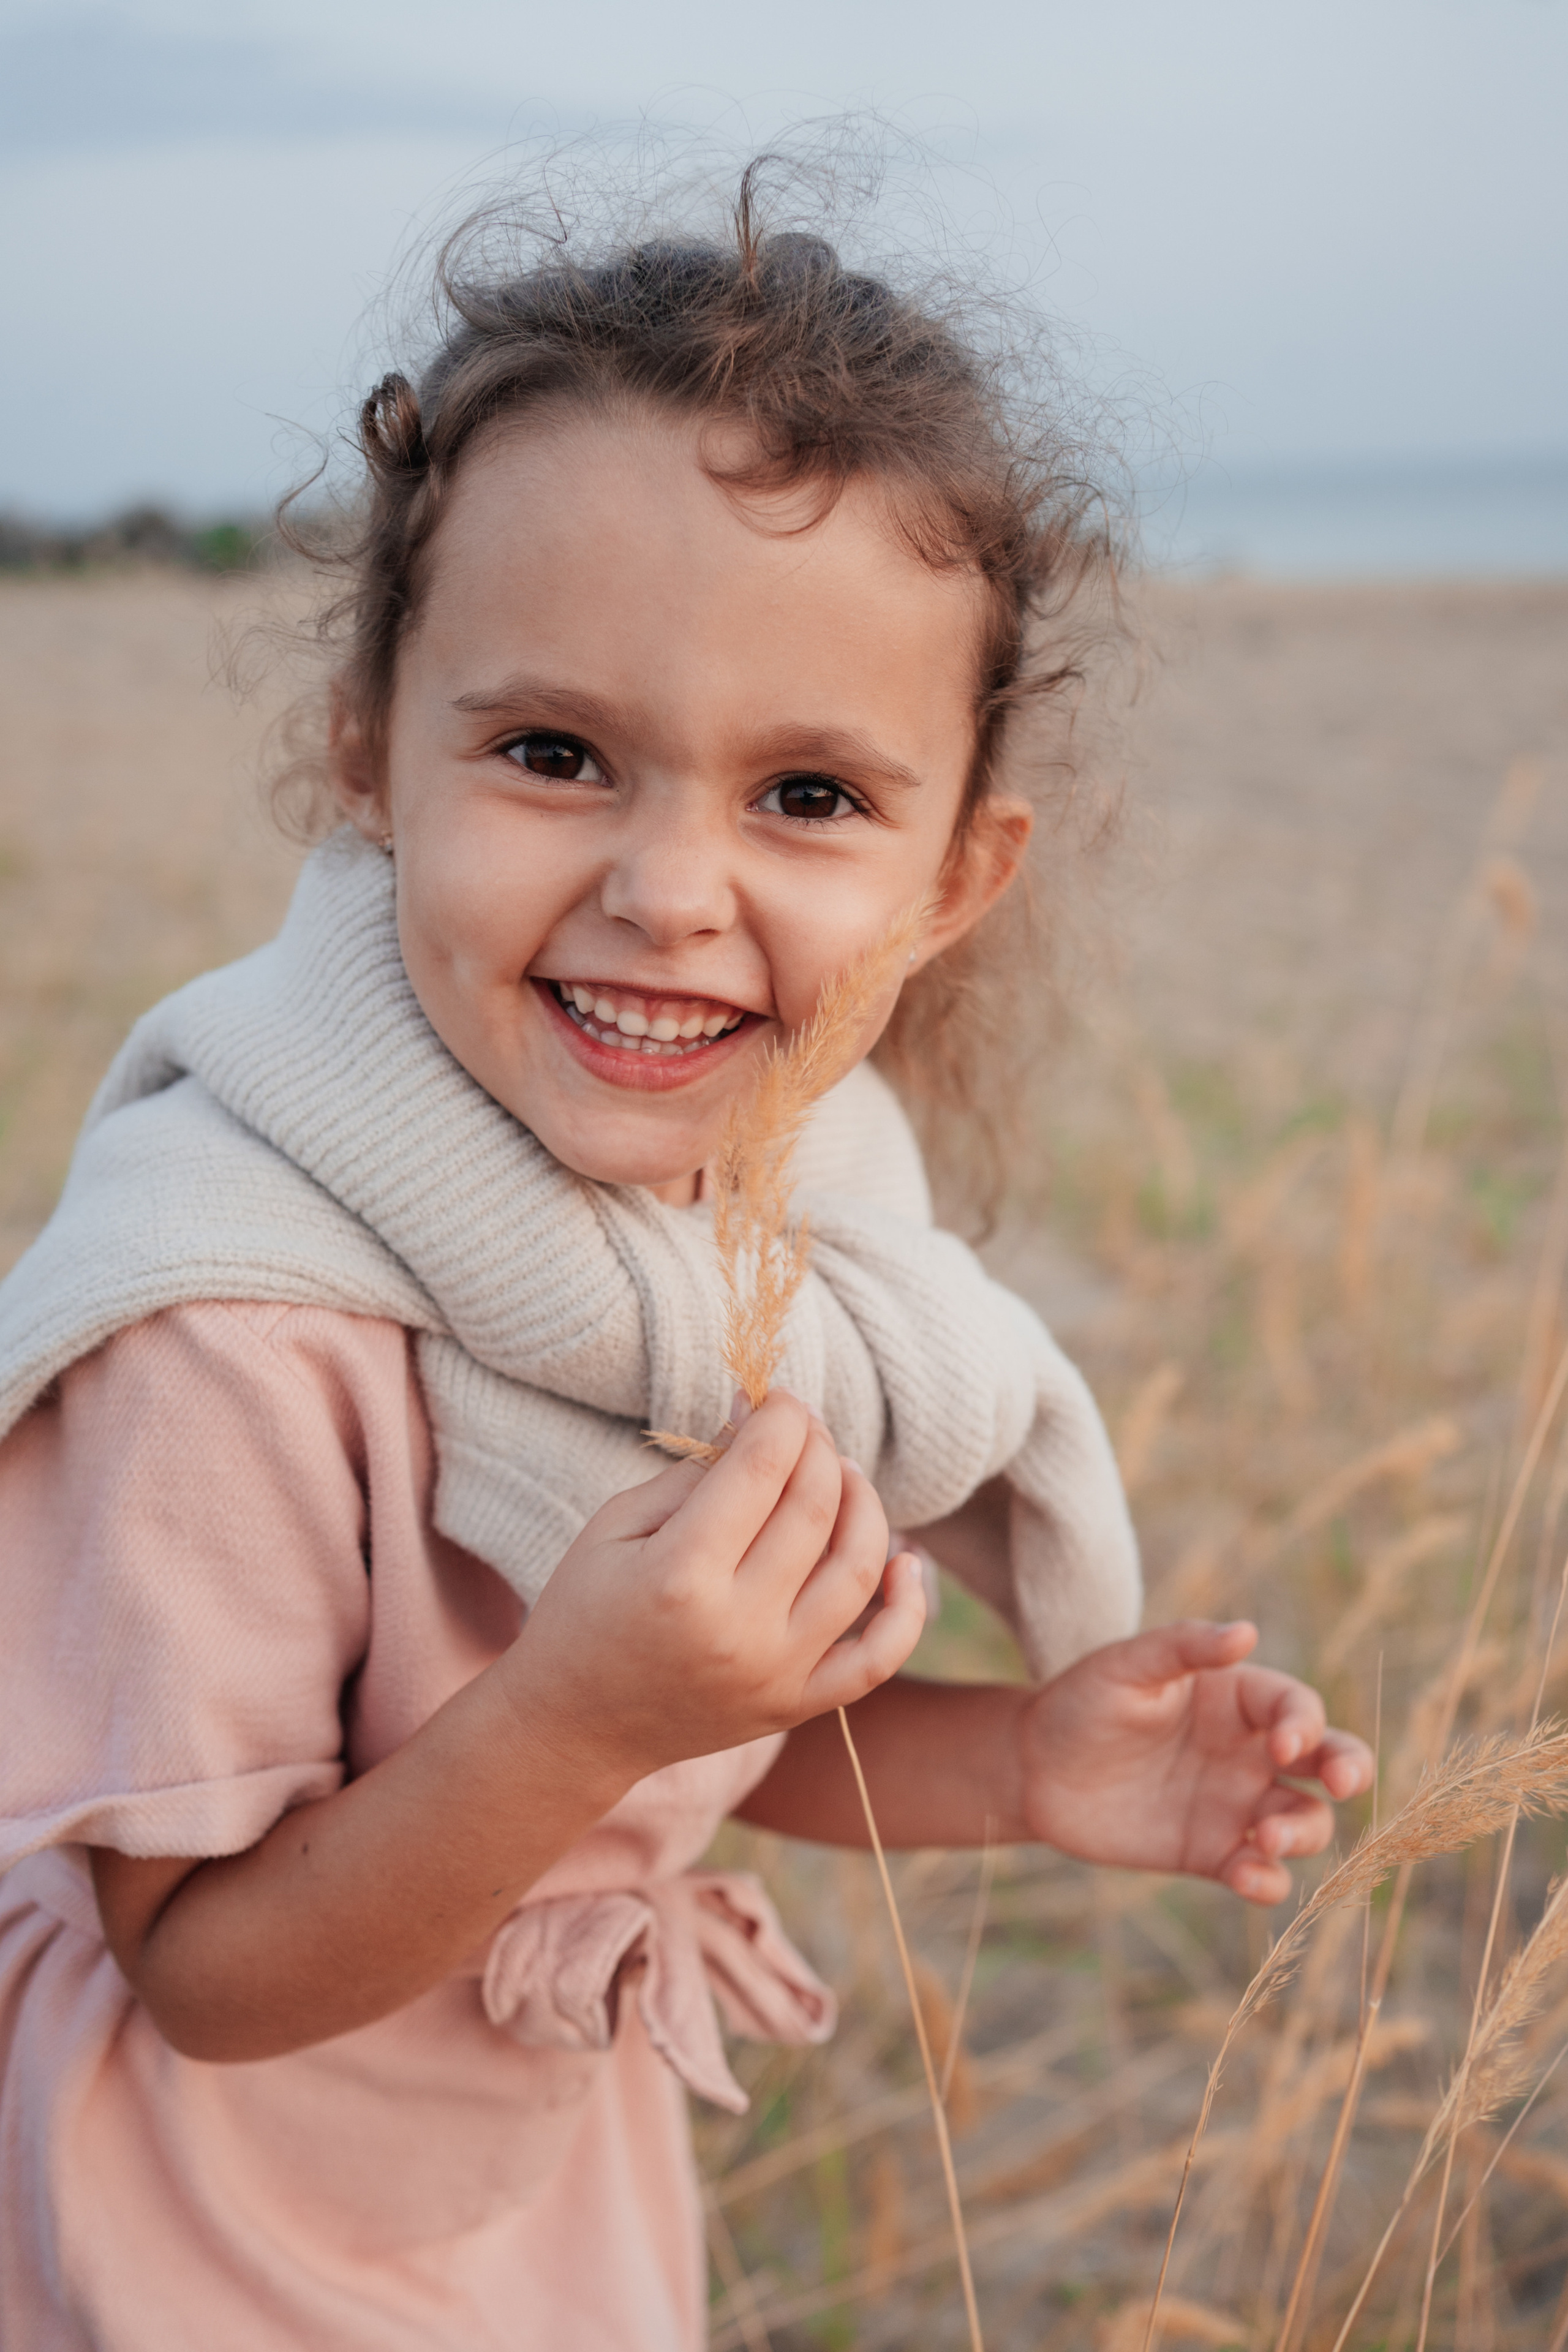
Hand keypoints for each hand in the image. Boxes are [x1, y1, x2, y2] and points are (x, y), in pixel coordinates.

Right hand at [501, 1389, 927, 1789]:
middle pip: (815, 1507)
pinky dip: (906, 1609)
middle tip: (801, 1428)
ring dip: (863, 1504)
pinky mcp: (795, 1705)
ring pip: (858, 1569)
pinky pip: (878, 1659)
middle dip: (816, 1446)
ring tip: (841, 1475)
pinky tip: (904, 1562)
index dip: (781, 1416)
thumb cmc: (583, 1611)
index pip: (762, 1468)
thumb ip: (692, 1473)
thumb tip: (757, 1423)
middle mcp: (738, 1628)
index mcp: (680, 1576)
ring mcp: (774, 1673)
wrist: (573, 1726)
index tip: (777, 1398)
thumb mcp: (615, 1526)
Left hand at [1018, 1620, 1372, 1904]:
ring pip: (1304, 1822)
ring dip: (1303, 1833)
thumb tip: (1246, 1632)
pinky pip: (1261, 1873)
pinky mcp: (1212, 1853)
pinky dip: (1268, 1883)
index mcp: (1237, 1698)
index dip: (1304, 1725)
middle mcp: (1249, 1751)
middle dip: (1349, 1770)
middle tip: (1340, 1785)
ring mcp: (1235, 1805)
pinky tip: (1246, 1877)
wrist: (1033, 1767)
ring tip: (1264, 1838)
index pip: (1297, 1708)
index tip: (1281, 1744)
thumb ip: (1183, 1647)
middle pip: (1328, 1761)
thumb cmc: (1082, 1701)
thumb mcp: (1126, 1665)